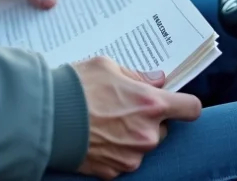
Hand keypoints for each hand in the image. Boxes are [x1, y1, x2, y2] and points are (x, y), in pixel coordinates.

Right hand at [72, 56, 201, 179]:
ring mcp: (132, 156)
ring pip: (142, 146)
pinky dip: (113, 151)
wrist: (45, 117)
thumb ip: (137, 75)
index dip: (184, 104)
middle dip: (149, 120)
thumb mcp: (106, 66)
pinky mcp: (114, 171)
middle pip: (163, 129)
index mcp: (150, 105)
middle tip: (122, 108)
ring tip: (103, 122)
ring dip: (131, 137)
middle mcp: (147, 134)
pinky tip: (95, 137)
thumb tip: (157, 80)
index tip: (175, 103)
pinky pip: (123, 160)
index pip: (191, 108)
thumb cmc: (75, 87)